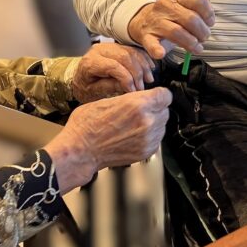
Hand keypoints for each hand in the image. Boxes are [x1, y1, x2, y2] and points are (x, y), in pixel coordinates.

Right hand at [45, 88, 171, 192]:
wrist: (81, 150)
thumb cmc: (87, 126)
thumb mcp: (107, 100)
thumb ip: (131, 98)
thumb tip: (142, 97)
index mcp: (138, 105)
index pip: (165, 95)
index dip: (159, 95)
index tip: (155, 96)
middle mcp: (147, 122)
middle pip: (165, 110)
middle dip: (155, 109)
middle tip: (139, 111)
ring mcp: (148, 139)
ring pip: (162, 125)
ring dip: (153, 123)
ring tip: (134, 124)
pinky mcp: (147, 152)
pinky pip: (157, 139)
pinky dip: (149, 136)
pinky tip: (133, 135)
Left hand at [71, 43, 154, 102]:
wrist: (78, 78)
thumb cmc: (84, 87)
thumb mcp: (93, 92)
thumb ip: (110, 87)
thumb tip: (129, 86)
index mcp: (90, 62)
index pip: (113, 66)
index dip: (126, 79)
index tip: (133, 91)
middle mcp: (99, 50)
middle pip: (124, 56)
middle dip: (137, 72)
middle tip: (142, 87)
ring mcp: (108, 46)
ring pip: (130, 51)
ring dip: (142, 65)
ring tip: (149, 79)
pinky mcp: (116, 46)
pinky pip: (132, 49)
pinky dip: (143, 58)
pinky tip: (149, 68)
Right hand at [127, 0, 214, 59]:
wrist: (144, 21)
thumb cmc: (170, 15)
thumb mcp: (183, 3)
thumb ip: (197, 1)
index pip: (197, 0)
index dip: (208, 13)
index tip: (210, 22)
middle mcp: (164, 5)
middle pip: (190, 18)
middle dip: (202, 31)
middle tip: (204, 38)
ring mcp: (155, 21)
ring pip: (176, 32)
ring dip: (191, 43)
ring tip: (197, 48)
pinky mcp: (146, 36)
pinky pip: (151, 43)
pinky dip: (156, 49)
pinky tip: (161, 53)